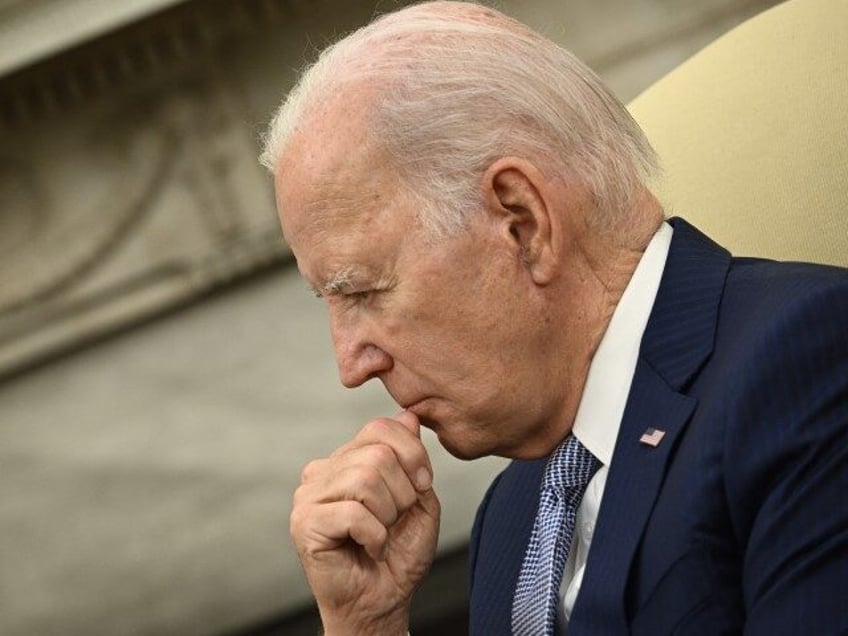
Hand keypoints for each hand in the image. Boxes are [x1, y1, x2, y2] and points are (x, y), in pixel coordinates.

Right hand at [290, 410, 440, 634]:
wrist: (383, 601)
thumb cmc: (398, 554)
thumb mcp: (419, 498)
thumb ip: (412, 457)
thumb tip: (407, 414)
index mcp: (346, 460)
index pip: (379, 428)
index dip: (412, 454)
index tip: (422, 486)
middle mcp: (322, 471)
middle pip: (377, 454)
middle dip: (403, 492)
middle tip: (396, 520)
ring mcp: (308, 496)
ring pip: (366, 479)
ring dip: (388, 515)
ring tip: (381, 534)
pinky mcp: (305, 523)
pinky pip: (355, 514)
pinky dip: (376, 536)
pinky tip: (370, 548)